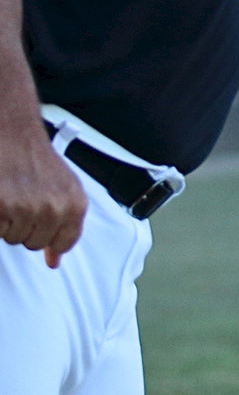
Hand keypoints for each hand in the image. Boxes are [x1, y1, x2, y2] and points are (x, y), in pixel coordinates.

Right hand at [0, 128, 87, 267]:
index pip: (64, 243)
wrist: (12, 132)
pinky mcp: (1, 208)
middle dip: (27, 224)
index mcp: (75, 204)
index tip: (42, 216)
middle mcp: (53, 209)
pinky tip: (2, 194)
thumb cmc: (36, 159)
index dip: (50, 234)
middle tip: (24, 197)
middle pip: (34, 243)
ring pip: (13, 238)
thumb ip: (65, 224)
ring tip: (12, 193)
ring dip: (9, 221)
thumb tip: (54, 262)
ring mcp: (26, 209)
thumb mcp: (64, 188)